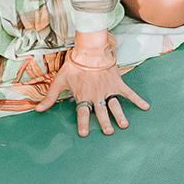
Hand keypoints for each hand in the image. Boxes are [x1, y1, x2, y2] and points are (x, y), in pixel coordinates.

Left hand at [34, 47, 149, 135]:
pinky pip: (129, 93)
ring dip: (119, 115)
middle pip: (101, 112)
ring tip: (124, 125)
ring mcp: (108, 89)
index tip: (84, 134)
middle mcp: (96, 95)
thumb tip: (37, 110)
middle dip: (105, 122)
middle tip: (108, 132)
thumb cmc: (74, 65)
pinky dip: (137, 99)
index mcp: (83, 95)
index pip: (82, 112)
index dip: (83, 123)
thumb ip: (50, 97)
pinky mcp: (118, 83)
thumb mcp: (60, 81)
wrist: (91, 50)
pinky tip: (145, 107)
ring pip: (115, 105)